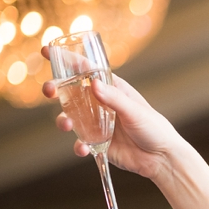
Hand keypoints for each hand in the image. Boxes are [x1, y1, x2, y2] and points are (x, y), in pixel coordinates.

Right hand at [41, 46, 187, 180]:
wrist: (162, 159)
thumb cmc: (154, 128)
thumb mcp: (135, 111)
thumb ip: (114, 99)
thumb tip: (92, 84)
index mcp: (112, 89)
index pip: (86, 71)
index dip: (66, 60)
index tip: (46, 50)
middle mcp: (101, 105)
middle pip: (72, 93)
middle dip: (56, 90)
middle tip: (48, 90)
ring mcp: (98, 124)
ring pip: (71, 118)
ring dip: (63, 120)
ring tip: (65, 125)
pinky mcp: (98, 144)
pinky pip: (81, 143)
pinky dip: (78, 146)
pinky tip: (83, 148)